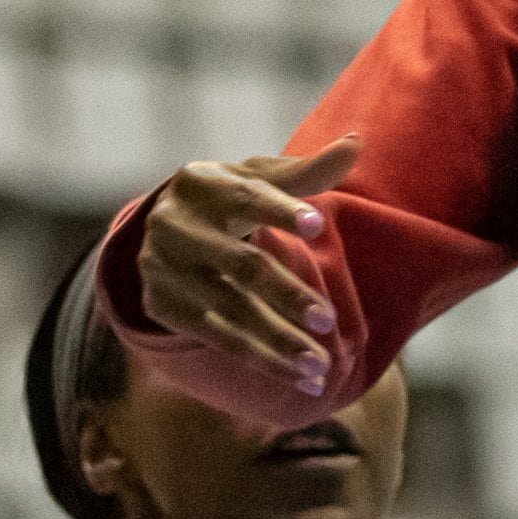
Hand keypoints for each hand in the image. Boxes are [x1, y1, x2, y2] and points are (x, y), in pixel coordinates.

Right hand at [126, 134, 361, 394]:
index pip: (246, 196)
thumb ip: (306, 170)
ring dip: (278, 340)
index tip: (320, 225)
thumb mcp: (257, 177)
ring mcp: (162, 267)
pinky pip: (217, 337)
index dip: (282, 210)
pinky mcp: (162, 305)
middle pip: (240, 264)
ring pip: (230, 310)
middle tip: (329, 320)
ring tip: (320, 364)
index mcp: (201, 182)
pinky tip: (299, 376)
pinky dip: (261, 358)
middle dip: (286, 293)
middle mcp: (173, 224)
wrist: (163, 228)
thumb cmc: (227, 197)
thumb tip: (355, 142)